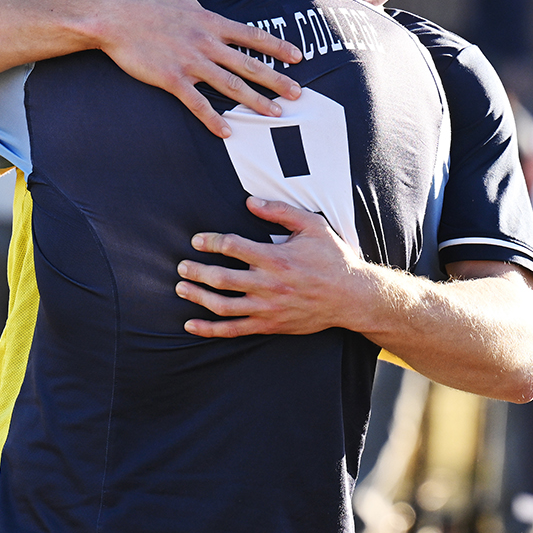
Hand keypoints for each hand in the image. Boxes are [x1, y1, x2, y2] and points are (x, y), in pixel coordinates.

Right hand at [92, 0, 303, 137]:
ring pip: (230, 85)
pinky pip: (197, 103)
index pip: (252, 35)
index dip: (277, 47)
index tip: (298, 58)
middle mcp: (206, 42)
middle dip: (277, 80)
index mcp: (210, 21)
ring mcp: (190, 62)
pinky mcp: (171, 78)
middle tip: (299, 94)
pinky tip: (227, 132)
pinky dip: (213, 118)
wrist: (111, 14)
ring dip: (255, 101)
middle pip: (249, 64)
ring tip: (276, 114)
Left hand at [175, 197, 364, 336]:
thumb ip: (280, 212)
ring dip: (197, 297)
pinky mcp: (269, 325)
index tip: (197, 240)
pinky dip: (209, 329)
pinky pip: (233, 330)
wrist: (351, 297)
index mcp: (276, 258)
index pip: (232, 247)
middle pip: (221, 278)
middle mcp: (268, 285)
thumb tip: (249, 202)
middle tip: (181, 266)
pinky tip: (191, 324)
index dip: (210, 242)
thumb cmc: (332, 258)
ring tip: (181, 288)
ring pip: (222, 306)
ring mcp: (267, 308)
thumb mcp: (312, 226)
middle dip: (196, 271)